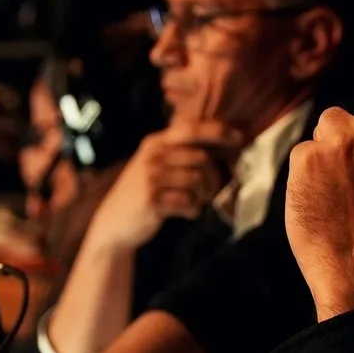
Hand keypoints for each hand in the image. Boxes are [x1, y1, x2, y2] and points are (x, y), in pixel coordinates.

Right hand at [83, 122, 243, 252]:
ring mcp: (151, 177)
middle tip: (208, 191)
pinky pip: (189, 202)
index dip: (218, 131)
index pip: (192, 128)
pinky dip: (192, 211)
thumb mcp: (156, 166)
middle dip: (211, 177)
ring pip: (197, 181)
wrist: (114, 223)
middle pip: (201, 158)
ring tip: (192, 203)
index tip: (239, 138)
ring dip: (201, 196)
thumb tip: (221, 150)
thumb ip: (181, 154)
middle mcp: (153, 156)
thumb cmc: (144, 194)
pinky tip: (184, 213)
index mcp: (155, 142)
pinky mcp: (153, 200)